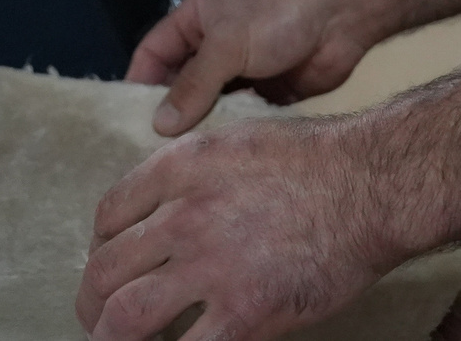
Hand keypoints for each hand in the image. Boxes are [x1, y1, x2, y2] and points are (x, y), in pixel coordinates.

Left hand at [78, 115, 396, 340]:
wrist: (369, 185)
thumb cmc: (316, 158)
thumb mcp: (235, 139)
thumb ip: (191, 169)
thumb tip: (165, 201)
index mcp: (178, 167)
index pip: (108, 214)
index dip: (99, 245)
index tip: (107, 262)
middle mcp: (183, 216)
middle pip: (106, 269)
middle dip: (91, 300)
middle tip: (96, 316)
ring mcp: (211, 267)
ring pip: (127, 316)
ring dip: (110, 336)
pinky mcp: (245, 312)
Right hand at [130, 0, 371, 135]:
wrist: (343, 14)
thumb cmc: (277, 14)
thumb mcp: (227, 44)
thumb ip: (193, 85)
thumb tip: (159, 125)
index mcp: (196, 20)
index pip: (153, 53)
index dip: (139, 84)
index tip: (127, 122)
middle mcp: (215, 45)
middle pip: (181, 84)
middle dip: (170, 114)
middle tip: (152, 155)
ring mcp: (243, 70)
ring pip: (211, 105)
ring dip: (202, 128)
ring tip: (182, 165)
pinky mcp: (269, 92)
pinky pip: (240, 117)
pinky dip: (232, 133)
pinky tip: (221, 159)